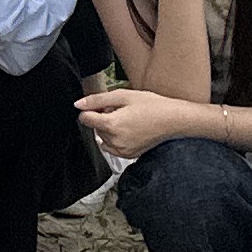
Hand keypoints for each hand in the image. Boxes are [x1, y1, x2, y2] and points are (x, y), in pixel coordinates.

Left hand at [76, 85, 200, 157]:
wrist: (173, 120)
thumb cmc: (151, 105)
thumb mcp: (123, 95)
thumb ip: (97, 100)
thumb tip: (78, 104)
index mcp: (112, 125)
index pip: (85, 119)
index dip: (91, 109)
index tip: (102, 104)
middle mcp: (115, 141)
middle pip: (95, 128)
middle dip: (102, 117)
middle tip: (120, 109)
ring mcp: (122, 151)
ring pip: (103, 138)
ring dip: (108, 128)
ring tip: (127, 118)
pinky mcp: (129, 155)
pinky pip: (112, 147)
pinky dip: (115, 138)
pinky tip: (130, 129)